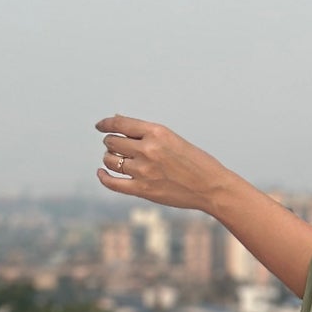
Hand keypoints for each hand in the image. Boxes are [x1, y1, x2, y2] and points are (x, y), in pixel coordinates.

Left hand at [95, 115, 232, 212]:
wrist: (211, 187)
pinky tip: (102, 172)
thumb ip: (145, 132)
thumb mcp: (172, 139)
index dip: (106, 124)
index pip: (119, 124)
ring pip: (110, 160)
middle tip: (118, 147)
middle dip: (111, 142)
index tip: (100, 126)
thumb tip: (117, 121)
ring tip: (117, 160)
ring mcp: (144, 171)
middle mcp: (148, 149)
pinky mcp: (143, 190)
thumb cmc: (195, 162)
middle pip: (112, 142)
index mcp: (156, 132)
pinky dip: (103, 176)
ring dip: (109, 158)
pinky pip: (112, 182)